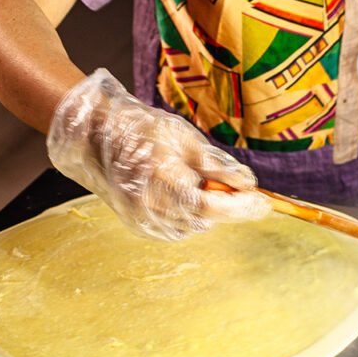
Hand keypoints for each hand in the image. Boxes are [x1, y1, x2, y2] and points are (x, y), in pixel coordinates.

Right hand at [47, 70, 271, 239]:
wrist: (93, 137)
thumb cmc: (139, 129)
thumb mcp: (184, 138)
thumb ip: (217, 165)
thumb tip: (248, 184)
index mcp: (163, 182)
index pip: (212, 206)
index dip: (242, 208)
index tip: (264, 203)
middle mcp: (150, 207)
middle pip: (205, 218)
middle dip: (227, 206)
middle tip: (238, 187)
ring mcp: (141, 219)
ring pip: (192, 225)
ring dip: (206, 209)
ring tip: (200, 182)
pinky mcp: (137, 224)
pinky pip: (175, 226)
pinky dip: (187, 213)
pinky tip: (182, 191)